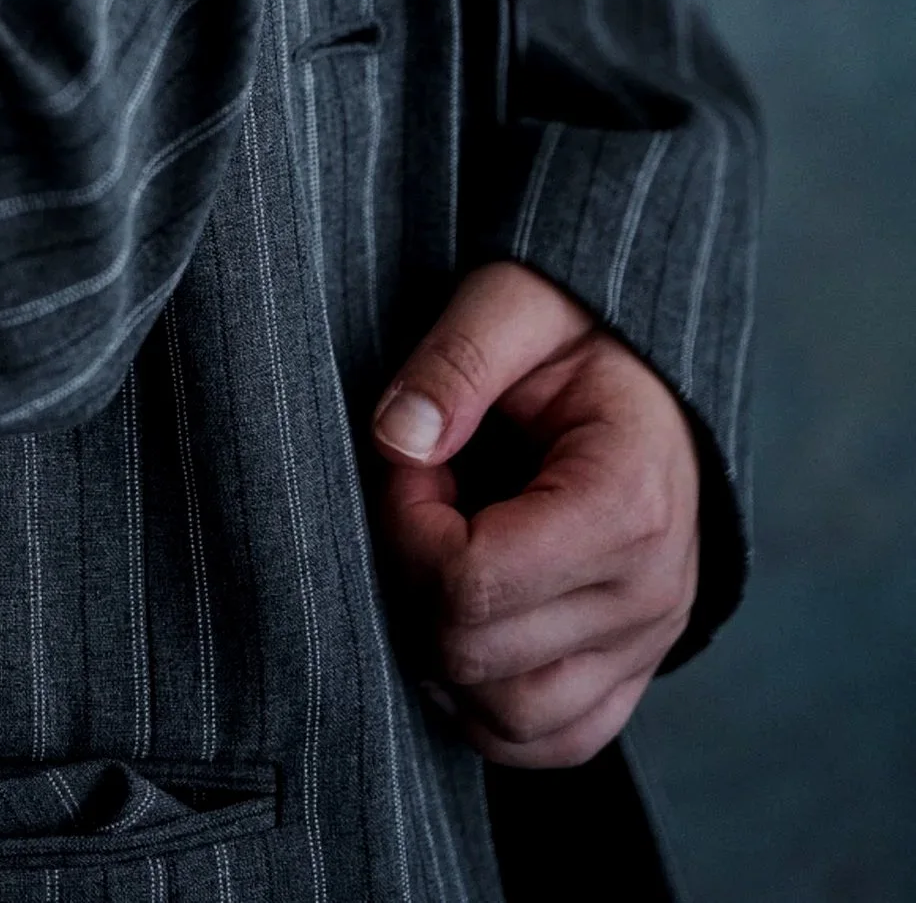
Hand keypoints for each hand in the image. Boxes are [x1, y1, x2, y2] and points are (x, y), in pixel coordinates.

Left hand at [373, 262, 699, 768]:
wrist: (653, 377)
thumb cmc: (576, 338)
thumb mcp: (515, 306)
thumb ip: (454, 363)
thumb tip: (395, 442)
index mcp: (627, 504)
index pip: (473, 580)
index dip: (407, 525)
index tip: (409, 460)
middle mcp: (649, 596)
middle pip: (475, 655)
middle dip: (411, 578)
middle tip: (417, 500)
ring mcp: (645, 648)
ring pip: (507, 719)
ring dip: (438, 651)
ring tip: (437, 559)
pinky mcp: (631, 678)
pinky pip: (548, 741)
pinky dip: (485, 706)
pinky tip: (461, 626)